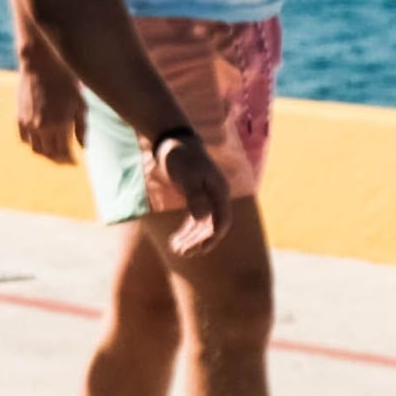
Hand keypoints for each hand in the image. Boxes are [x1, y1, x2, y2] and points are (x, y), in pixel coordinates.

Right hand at [13, 59, 81, 165]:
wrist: (41, 64)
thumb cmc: (66, 81)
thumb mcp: (81, 104)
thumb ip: (82, 128)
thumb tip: (83, 147)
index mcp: (61, 124)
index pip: (64, 152)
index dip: (70, 160)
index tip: (75, 162)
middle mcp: (43, 127)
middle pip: (49, 153)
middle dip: (59, 159)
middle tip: (66, 160)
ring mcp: (28, 123)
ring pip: (36, 149)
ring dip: (45, 154)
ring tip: (54, 153)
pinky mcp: (18, 117)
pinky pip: (24, 139)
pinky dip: (32, 144)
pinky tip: (41, 141)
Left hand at [145, 134, 228, 254]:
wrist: (173, 141)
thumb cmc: (180, 157)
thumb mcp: (187, 176)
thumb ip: (195, 197)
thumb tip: (202, 218)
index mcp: (220, 192)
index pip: (222, 221)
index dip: (212, 237)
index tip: (198, 249)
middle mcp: (218, 197)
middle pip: (213, 226)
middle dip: (199, 242)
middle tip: (182, 253)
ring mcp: (208, 199)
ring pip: (203, 226)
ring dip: (192, 240)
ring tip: (176, 251)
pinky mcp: (197, 199)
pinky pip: (195, 221)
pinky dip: (187, 232)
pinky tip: (176, 241)